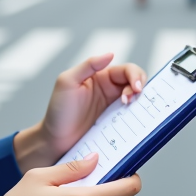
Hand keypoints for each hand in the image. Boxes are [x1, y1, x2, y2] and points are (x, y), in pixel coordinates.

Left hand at [18, 54, 145, 168]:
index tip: (136, 89)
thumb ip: (88, 65)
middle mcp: (110, 89)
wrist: (55, 141)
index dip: (135, 76)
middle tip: (132, 101)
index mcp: (100, 76)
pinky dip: (137, 116)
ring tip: (132, 110)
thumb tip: (111, 54)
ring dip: (140, 102)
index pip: (126, 70)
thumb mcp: (68, 82)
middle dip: (140, 88)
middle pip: (136, 83)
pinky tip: (135, 120)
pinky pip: (131, 117)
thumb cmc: (58, 111)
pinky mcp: (115, 123)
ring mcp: (114, 107)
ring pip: (137, 100)